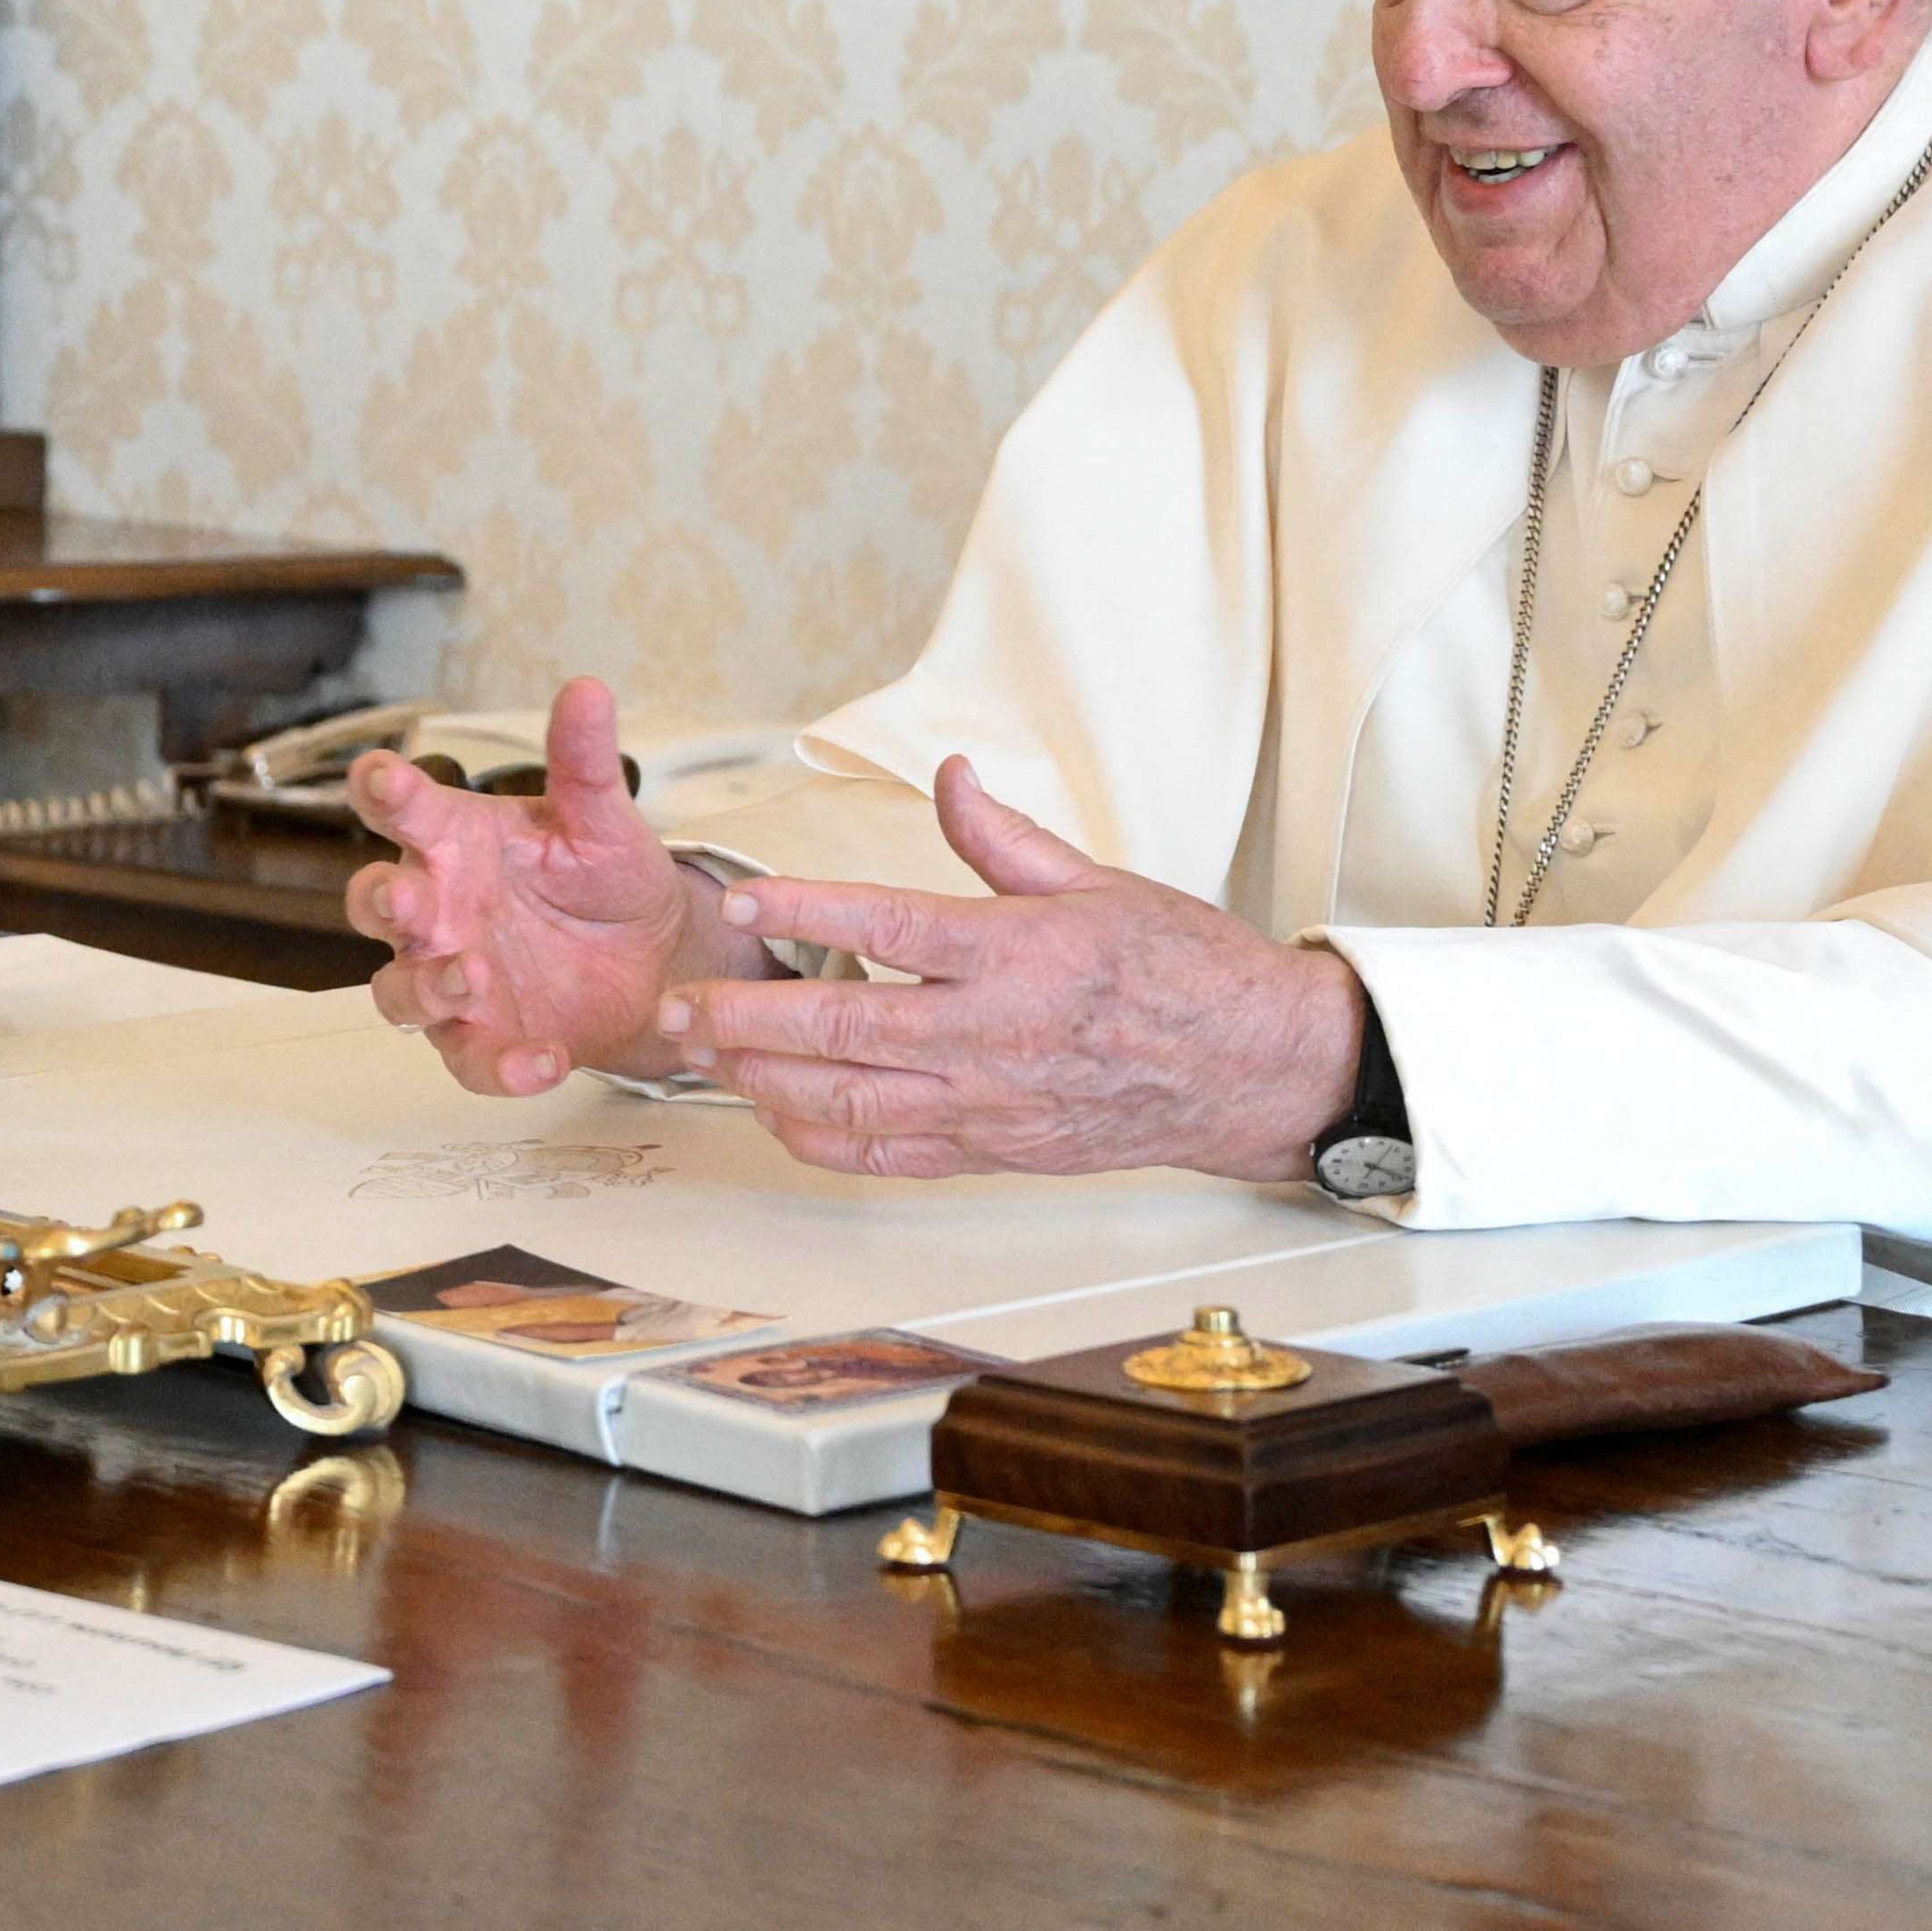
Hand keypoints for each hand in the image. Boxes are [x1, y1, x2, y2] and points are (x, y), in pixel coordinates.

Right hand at [343, 679, 729, 1096]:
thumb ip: (585, 763)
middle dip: (380, 900)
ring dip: (425, 987)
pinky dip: (502, 1066)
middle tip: (407, 894)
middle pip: (372, 905)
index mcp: (454, 842)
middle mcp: (437, 910)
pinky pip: (471, 1061)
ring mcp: (450, 978)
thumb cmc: (605, 880)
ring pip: (398, 993)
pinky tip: (545, 1060)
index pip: (398, 809)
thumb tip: (588, 690)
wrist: (655, 958)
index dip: (381, 791)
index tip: (381, 778)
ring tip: (472, 976)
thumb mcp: (603, 820)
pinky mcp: (483, 1039)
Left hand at [646, 758, 1365, 1186]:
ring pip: (852, 1100)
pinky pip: (890, 1153)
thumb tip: (950, 777)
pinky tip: (778, 1115)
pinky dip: (822, 1138)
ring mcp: (990, 1101)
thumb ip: (1003, 839)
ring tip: (707, 1056)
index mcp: (1018, 952)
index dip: (807, 909)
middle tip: (682, 1005)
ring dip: (766, 1081)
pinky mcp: (994, 1149)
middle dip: (749, 1017)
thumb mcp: (1096, 882)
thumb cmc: (1184, 973)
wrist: (1250, 1068)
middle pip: (846, 1026)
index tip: (744, 900)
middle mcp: (994, 1033)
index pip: (890, 926)